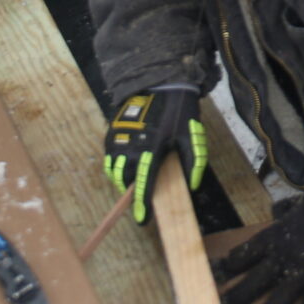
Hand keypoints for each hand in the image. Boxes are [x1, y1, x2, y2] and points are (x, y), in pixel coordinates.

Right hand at [103, 86, 206, 222]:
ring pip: (114, 170)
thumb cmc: (179, 111)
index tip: (141, 219)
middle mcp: (131, 145)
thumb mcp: (192, 136)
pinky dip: (115, 166)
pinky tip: (127, 165)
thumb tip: (193, 186)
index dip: (142, 204)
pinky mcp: (112, 131)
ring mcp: (118, 137)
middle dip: (132, 191)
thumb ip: (194, 162)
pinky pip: (109, 157)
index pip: (144, 183)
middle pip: (126, 179)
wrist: (161, 83)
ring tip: (134, 182)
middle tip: (141, 196)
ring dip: (122, 180)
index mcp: (152, 148)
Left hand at [215, 199, 303, 303]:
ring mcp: (300, 275)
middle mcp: (281, 259)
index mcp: (273, 237)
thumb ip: (286, 210)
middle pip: (252, 281)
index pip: (244, 253)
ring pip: (276, 302)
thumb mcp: (299, 202)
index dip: (231, 264)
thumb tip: (277, 211)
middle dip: (236, 297)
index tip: (220, 272)